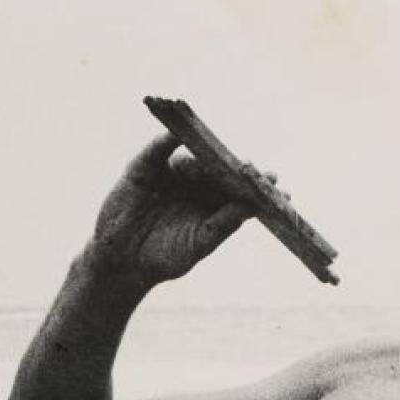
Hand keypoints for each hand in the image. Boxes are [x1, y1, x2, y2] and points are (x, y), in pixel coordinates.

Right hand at [87, 133, 260, 288]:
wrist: (122, 263)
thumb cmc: (163, 257)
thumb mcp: (197, 245)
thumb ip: (222, 226)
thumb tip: (250, 206)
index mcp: (213, 202)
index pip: (240, 189)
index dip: (258, 187)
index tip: (278, 188)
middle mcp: (196, 183)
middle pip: (221, 169)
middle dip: (238, 169)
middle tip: (255, 171)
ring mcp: (172, 172)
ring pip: (195, 158)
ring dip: (210, 157)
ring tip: (223, 162)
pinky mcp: (146, 166)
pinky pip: (159, 148)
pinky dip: (169, 139)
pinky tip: (180, 136)